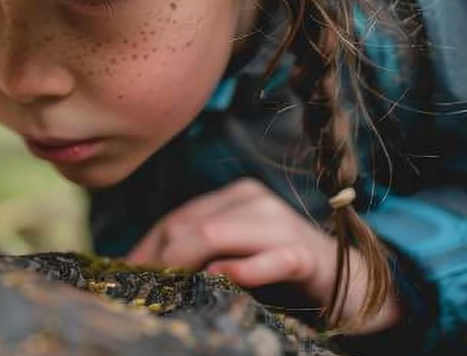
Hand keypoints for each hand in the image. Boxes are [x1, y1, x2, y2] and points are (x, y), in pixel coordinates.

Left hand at [126, 178, 400, 332]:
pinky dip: (242, 269)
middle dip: (158, 256)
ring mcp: (281, 225)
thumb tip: (147, 267)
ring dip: (184, 263)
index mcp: (237, 197)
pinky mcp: (305, 254)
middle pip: (191, 225)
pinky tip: (218, 279)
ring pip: (218, 236)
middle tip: (140, 284)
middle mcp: (256, 202)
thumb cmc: (289, 270)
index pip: (178, 218)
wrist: (359, 284)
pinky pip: (270, 258)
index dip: (147, 246)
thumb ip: (204, 253)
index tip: (124, 271)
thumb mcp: (240, 255)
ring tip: (165, 285)